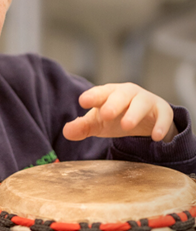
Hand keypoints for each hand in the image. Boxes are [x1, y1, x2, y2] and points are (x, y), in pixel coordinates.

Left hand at [63, 83, 177, 142]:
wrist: (145, 118)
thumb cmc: (115, 117)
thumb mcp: (97, 123)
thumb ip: (82, 127)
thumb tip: (66, 132)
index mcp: (108, 94)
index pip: (99, 93)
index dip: (92, 96)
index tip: (83, 101)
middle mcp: (127, 94)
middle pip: (121, 95)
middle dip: (113, 103)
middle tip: (105, 114)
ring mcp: (146, 101)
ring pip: (142, 103)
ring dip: (134, 113)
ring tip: (126, 126)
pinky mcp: (162, 111)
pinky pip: (164, 116)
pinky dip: (161, 125)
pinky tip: (156, 137)